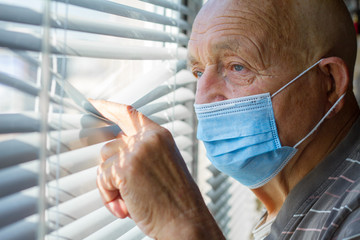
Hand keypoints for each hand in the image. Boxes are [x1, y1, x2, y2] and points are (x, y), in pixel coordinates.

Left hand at [90, 100, 223, 238]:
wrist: (185, 220)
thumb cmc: (174, 199)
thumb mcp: (163, 164)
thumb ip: (142, 151)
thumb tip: (114, 153)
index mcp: (159, 135)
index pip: (129, 114)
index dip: (108, 108)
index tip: (93, 104)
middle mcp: (148, 138)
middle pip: (111, 145)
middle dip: (111, 169)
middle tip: (124, 191)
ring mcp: (136, 151)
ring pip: (104, 163)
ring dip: (111, 186)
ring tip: (129, 201)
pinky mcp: (125, 167)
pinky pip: (102, 180)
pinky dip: (109, 197)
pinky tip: (126, 207)